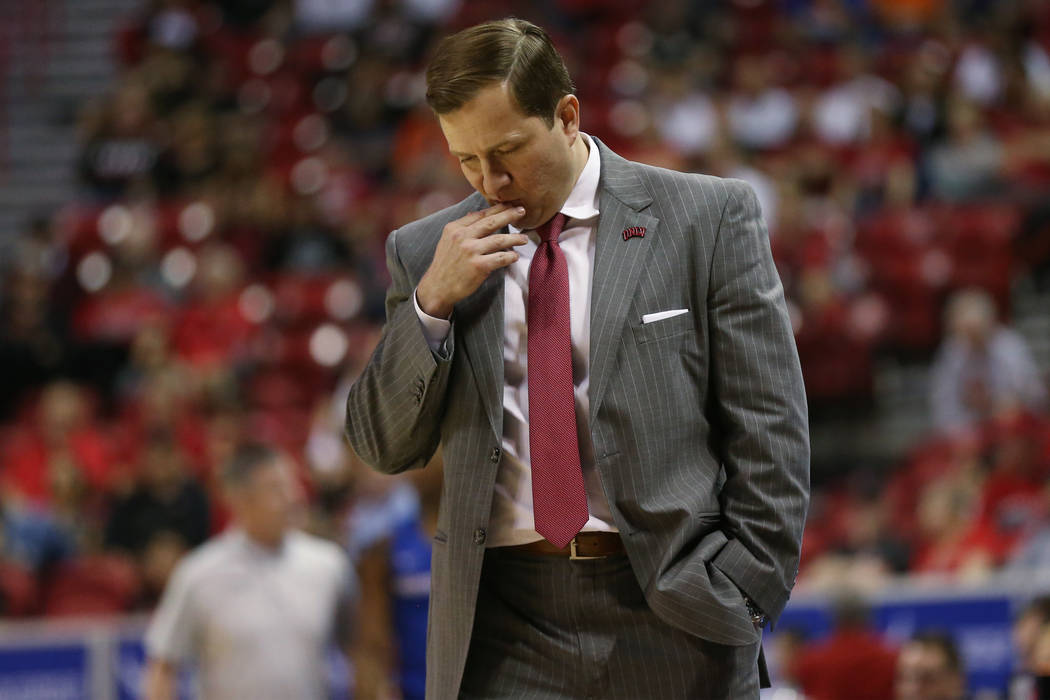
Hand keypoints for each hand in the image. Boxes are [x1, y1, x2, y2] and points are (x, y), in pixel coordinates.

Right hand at [416, 203, 527, 317]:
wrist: (438, 287)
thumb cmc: (445, 264)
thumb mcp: (447, 241)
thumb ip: (462, 228)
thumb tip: (474, 213)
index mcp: (455, 228)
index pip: (480, 214)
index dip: (497, 208)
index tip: (509, 204)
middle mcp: (462, 237)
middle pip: (491, 222)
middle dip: (509, 215)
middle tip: (522, 210)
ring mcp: (470, 251)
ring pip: (499, 240)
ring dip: (514, 238)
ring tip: (524, 238)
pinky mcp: (478, 266)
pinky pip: (500, 258)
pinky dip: (510, 257)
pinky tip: (515, 256)